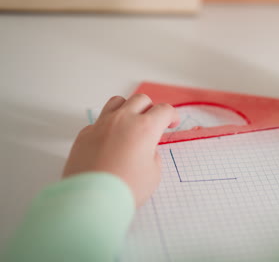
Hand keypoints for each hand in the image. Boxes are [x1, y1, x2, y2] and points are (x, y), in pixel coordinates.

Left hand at [63, 94, 179, 206]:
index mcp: (145, 128)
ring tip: (130, 124)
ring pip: (117, 102)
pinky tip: (110, 142)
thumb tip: (145, 149)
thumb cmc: (127, 188)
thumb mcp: (153, 174)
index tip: (171, 124)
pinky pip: (99, 121)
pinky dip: (108, 126)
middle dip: (151, 109)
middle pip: (141, 100)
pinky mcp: (84, 134)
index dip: (172, 116)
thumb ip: (152, 155)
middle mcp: (122, 120)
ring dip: (128, 109)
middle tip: (153, 124)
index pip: (164, 110)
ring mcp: (101, 125)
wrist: (91, 200)